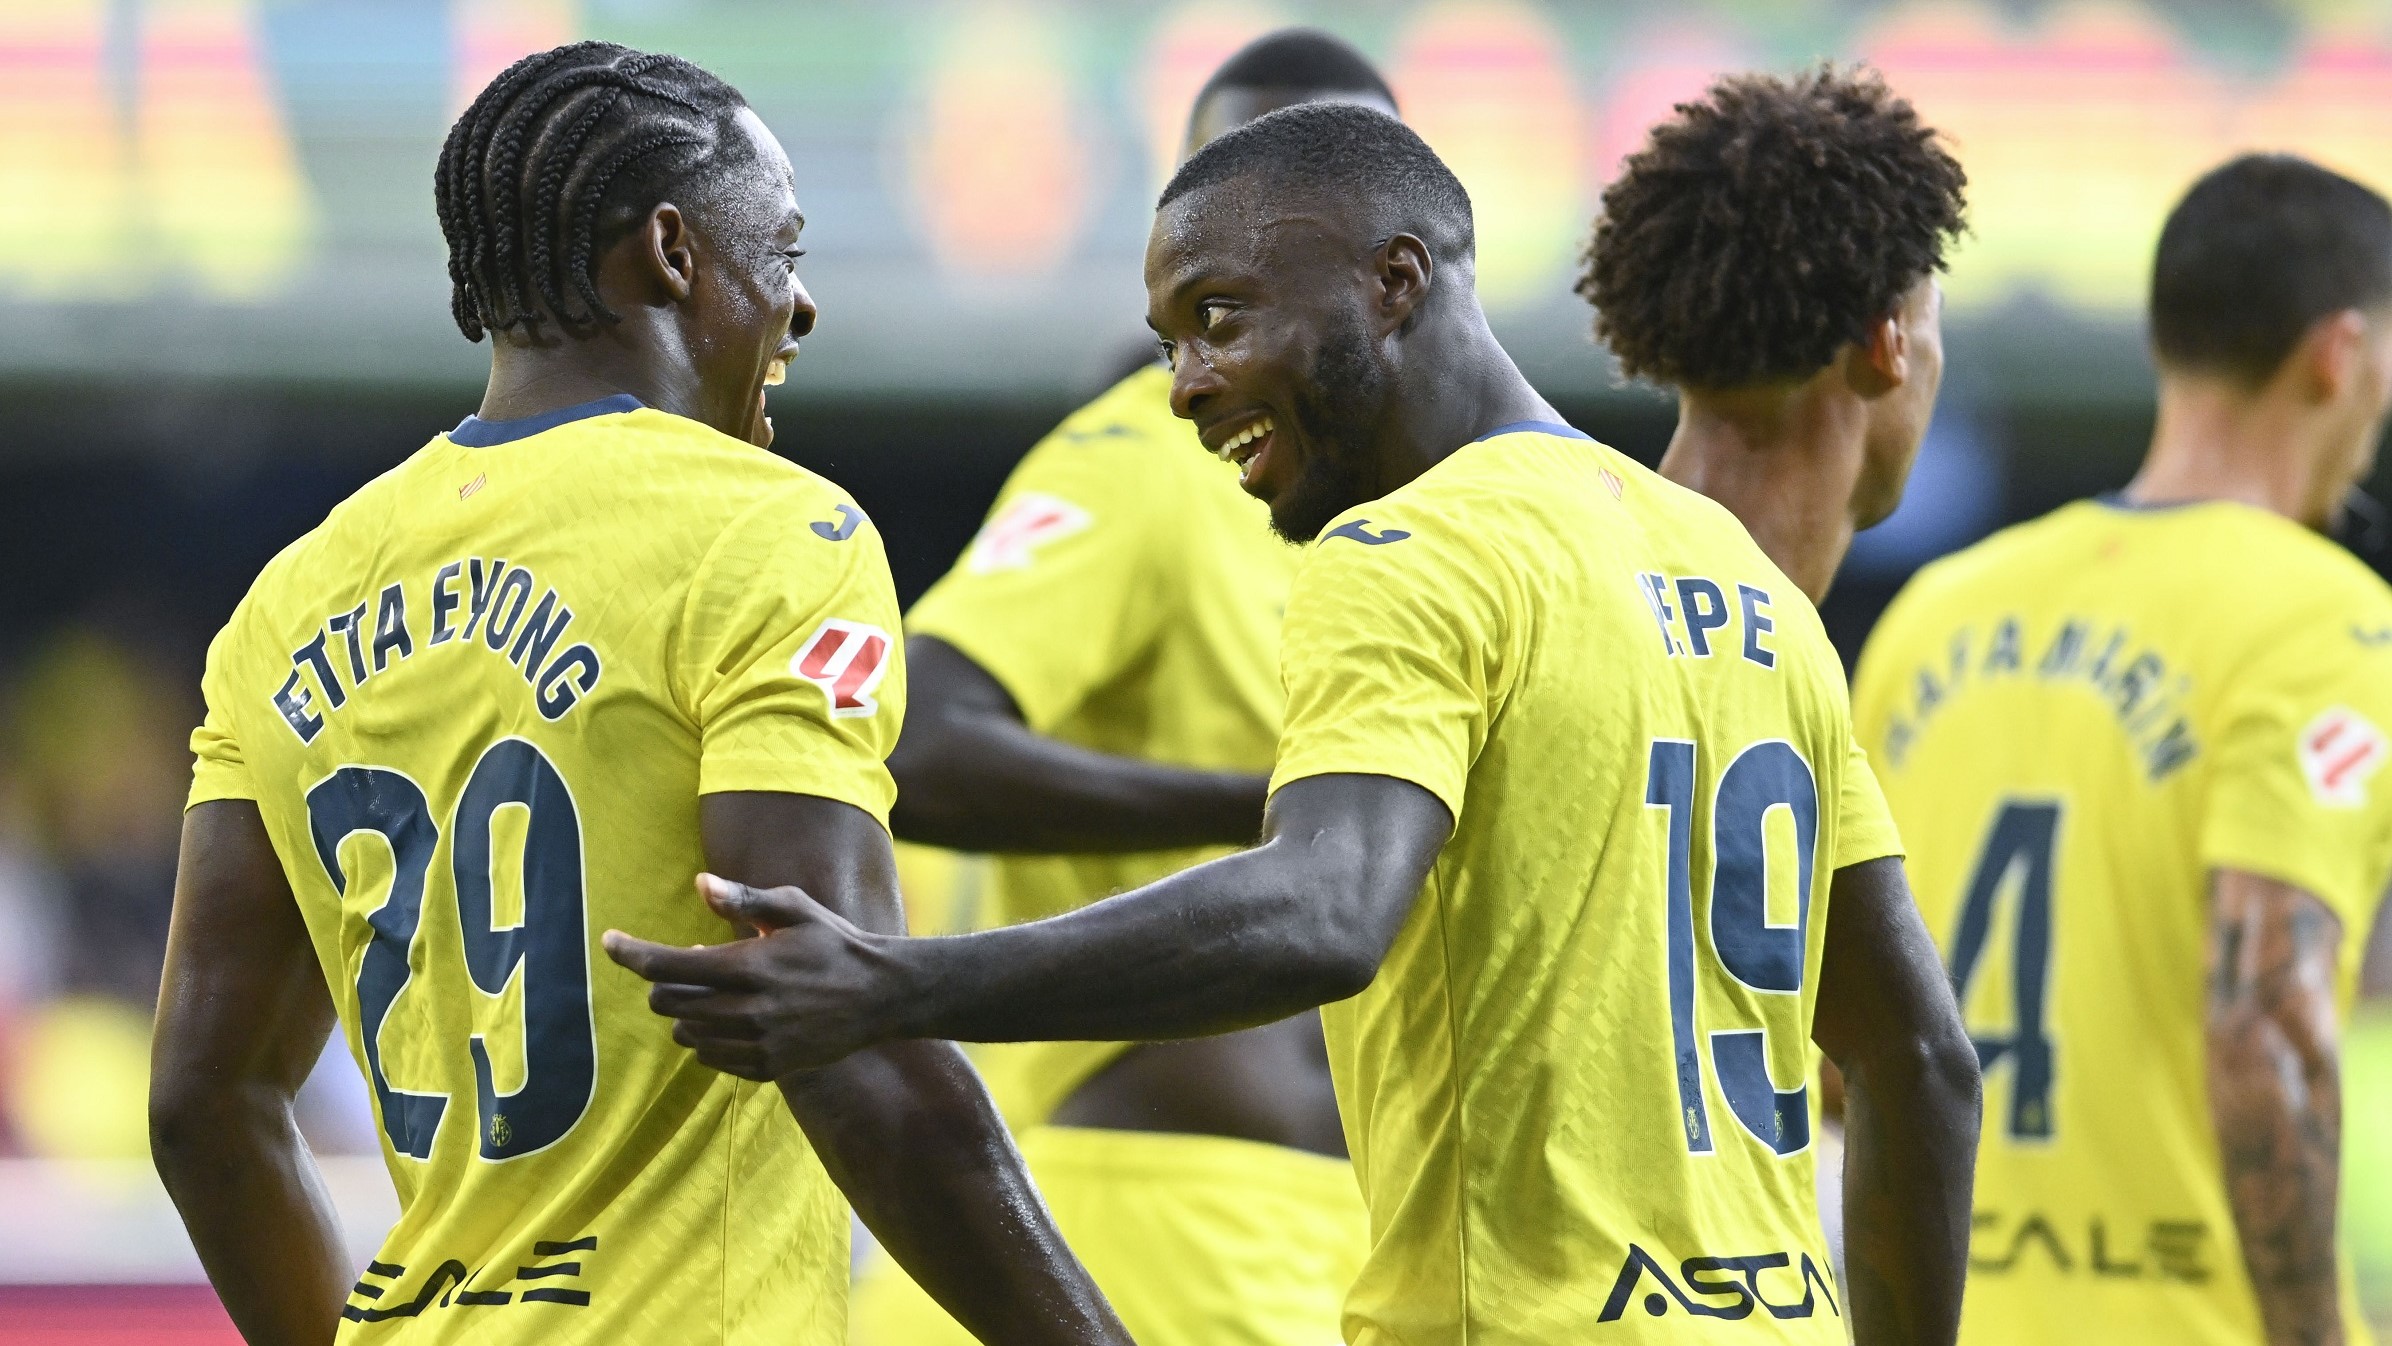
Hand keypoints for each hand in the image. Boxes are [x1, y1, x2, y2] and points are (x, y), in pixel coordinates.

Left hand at [602, 874, 908, 1078]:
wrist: (881, 996)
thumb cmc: (834, 943)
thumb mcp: (794, 908)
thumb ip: (743, 899)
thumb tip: (699, 884)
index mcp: (752, 966)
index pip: (668, 964)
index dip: (631, 952)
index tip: (610, 941)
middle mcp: (751, 1010)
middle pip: (669, 1002)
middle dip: (665, 981)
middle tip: (688, 963)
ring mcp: (759, 1044)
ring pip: (686, 1032)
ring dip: (687, 1010)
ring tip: (716, 990)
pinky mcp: (768, 1068)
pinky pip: (711, 1058)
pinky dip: (708, 1038)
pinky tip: (732, 1017)